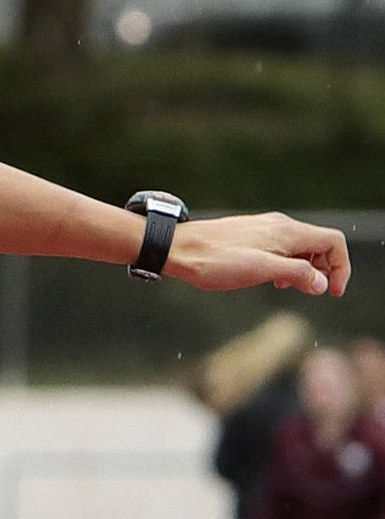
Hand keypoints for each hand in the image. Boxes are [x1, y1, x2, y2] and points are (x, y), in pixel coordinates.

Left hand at [167, 214, 348, 297]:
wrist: (178, 248)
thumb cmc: (215, 261)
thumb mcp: (260, 270)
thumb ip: (295, 274)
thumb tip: (322, 283)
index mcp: (288, 232)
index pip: (333, 241)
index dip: (341, 267)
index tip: (333, 293)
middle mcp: (280, 225)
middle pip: (319, 243)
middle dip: (324, 269)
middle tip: (313, 293)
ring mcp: (265, 229)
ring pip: (299, 246)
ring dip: (304, 268)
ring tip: (289, 288)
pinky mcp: (250, 235)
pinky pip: (281, 248)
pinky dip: (286, 264)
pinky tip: (272, 280)